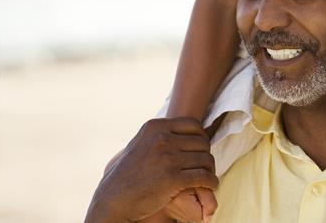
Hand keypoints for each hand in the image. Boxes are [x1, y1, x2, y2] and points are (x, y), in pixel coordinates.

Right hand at [85, 117, 218, 222]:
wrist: (113, 200)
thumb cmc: (129, 174)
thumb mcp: (141, 143)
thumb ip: (161, 134)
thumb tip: (187, 126)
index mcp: (155, 127)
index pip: (193, 125)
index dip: (201, 137)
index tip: (201, 150)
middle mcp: (162, 139)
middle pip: (203, 142)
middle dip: (206, 155)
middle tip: (206, 166)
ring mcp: (168, 158)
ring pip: (206, 160)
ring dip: (210, 170)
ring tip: (208, 177)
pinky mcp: (173, 178)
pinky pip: (204, 177)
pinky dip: (211, 182)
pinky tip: (210, 186)